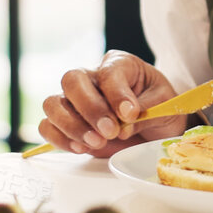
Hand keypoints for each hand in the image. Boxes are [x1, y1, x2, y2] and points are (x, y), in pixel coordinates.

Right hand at [38, 50, 186, 157]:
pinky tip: (81, 148)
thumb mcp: (165, 104)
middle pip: (72, 80)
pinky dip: (60, 139)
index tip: (129, 115)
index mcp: (119, 64)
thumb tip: (123, 126)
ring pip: (53, 103)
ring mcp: (74, 100)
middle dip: (89, 108)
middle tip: (110, 131)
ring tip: (97, 143)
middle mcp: (91, 77)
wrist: (156, 125)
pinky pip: (47, 127)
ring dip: (72, 126)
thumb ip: (146, 111)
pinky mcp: (65, 123)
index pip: (109, 73)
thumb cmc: (160, 107)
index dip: (117, 94)